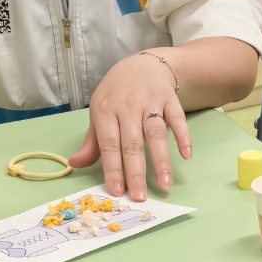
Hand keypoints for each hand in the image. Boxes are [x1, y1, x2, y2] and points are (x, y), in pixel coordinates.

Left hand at [68, 55, 190, 201]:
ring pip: (156, 133)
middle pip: (133, 143)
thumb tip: (75, 164)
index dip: (113, 169)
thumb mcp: (99, 112)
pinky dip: (183, 136)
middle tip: (140, 197)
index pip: (109, 145)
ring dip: (161, 160)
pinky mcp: (169, 99)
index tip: (116, 191)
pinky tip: (186, 155)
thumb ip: (91, 141)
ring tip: (165, 183)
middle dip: (136, 172)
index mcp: (105, 111)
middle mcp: (128, 106)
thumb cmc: (116, 94)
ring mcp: (150, 102)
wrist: (141, 64)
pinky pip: (177, 118)